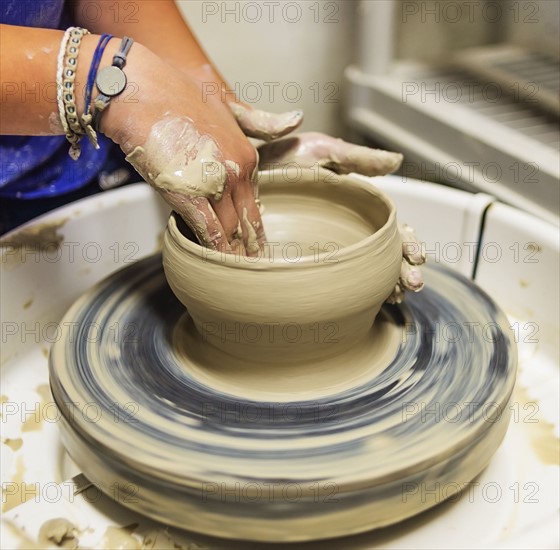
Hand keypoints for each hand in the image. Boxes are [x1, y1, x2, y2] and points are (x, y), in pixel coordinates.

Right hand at [102, 45, 276, 254]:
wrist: (140, 93)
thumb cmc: (177, 96)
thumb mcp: (227, 105)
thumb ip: (260, 121)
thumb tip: (298, 118)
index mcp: (247, 157)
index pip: (253, 202)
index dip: (254, 226)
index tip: (257, 245)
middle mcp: (237, 173)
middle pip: (246, 220)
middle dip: (252, 247)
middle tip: (256, 269)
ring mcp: (215, 185)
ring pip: (230, 230)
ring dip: (235, 253)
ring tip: (239, 273)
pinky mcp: (190, 195)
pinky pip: (209, 231)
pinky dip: (215, 250)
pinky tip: (219, 264)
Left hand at [253, 132, 425, 301]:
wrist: (243, 175)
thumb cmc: (284, 160)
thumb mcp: (322, 152)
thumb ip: (358, 159)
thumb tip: (397, 162)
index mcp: (358, 208)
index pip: (392, 230)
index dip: (408, 243)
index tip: (417, 258)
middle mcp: (348, 231)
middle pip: (386, 256)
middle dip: (403, 271)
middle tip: (412, 285)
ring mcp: (330, 249)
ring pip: (367, 272)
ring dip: (387, 285)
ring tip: (397, 296)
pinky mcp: (307, 263)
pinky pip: (336, 282)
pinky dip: (356, 293)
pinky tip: (370, 302)